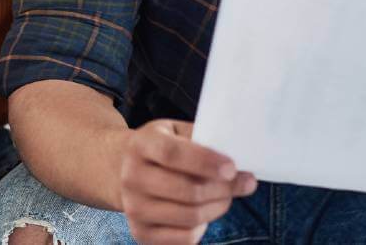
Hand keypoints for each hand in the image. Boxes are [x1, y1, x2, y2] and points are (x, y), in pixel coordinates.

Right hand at [118, 119, 256, 244]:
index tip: (232, 168)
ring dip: (219, 207)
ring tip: (228, 196)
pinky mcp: (141, 233)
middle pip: (187, 191)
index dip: (205, 162)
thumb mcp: (173, 131)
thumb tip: (238, 153)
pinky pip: (186, 238)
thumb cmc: (159, 148)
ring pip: (191, 216)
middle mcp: (132, 178)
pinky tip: (205, 211)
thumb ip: (201, 137)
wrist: (120, 170)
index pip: (172, 154)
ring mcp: (134, 209)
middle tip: (245, 182)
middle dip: (225, 189)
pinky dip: (204, 226)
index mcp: (140, 145)